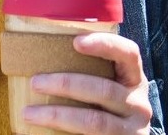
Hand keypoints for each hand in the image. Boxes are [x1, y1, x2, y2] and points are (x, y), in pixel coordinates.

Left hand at [22, 33, 151, 133]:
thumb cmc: (108, 103)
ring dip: (57, 115)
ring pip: (94, 120)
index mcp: (134, 78)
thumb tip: (43, 46)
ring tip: (29, 113)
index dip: (104, 44)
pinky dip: (64, 133)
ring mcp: (132, 130)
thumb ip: (91, 70)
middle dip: (65, 84)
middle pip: (104, 89)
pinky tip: (44, 130)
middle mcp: (138, 104)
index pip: (128, 53)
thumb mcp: (110, 84)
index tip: (76, 41)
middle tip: (35, 82)